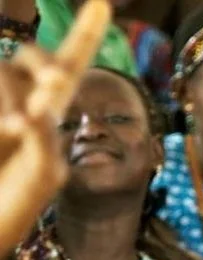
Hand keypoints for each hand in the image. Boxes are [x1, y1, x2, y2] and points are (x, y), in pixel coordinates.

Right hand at [0, 0, 109, 255]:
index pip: (71, 67)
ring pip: (5, 74)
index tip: (102, 3)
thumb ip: (44, 142)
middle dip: (45, 64)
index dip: (84, 35)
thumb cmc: (13, 207)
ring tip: (7, 136)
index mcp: (50, 116)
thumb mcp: (41, 177)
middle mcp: (22, 102)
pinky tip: (0, 137)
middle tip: (54, 87)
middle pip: (34, 59)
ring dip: (10, 104)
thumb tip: (38, 110)